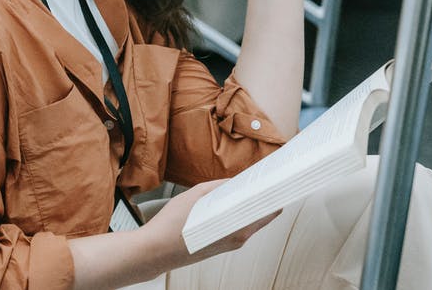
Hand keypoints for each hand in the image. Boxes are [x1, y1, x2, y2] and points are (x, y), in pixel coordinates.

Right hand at [140, 180, 282, 268]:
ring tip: (245, 189)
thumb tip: (234, 181)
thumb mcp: (195, 196)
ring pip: (248, 222)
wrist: (154, 251)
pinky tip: (229, 204)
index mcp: (237, 228)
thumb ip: (218, 187)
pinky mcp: (221, 247)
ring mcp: (230, 244)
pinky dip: (237, 215)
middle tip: (261, 180)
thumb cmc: (171, 227)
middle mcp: (238, 239)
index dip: (273, 194)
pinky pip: (237, 228)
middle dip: (261, 198)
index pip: (267, 210)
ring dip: (248, 206)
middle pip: (260, 216)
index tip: (277, 182)